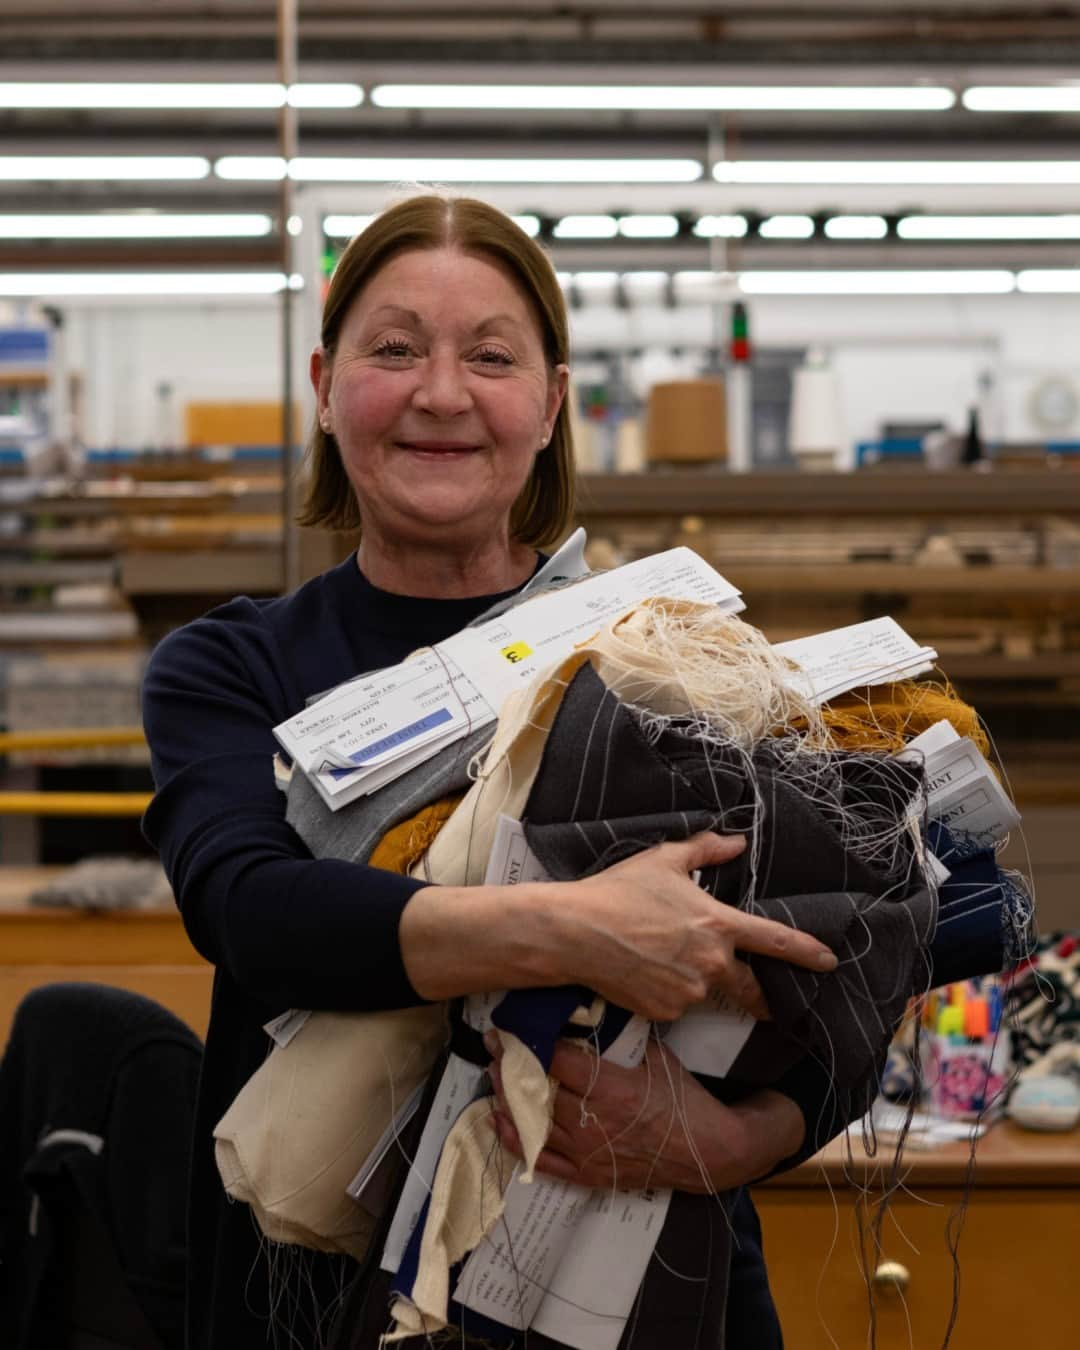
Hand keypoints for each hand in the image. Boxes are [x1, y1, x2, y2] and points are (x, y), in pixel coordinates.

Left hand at [488, 1036, 803, 1191]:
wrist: (709, 1153)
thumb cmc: (685, 1101)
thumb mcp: (659, 1058)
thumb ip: (627, 1039)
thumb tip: (602, 1010)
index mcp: (612, 1088)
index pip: (558, 1062)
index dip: (529, 1045)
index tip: (509, 1029)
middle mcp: (594, 1121)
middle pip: (538, 1092)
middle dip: (510, 1068)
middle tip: (491, 1047)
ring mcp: (588, 1152)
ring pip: (534, 1125)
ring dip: (508, 1100)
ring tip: (492, 1077)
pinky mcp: (589, 1175)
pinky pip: (543, 1161)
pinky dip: (517, 1142)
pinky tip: (500, 1123)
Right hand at [553, 831, 836, 1021]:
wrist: (575, 932)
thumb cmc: (620, 890)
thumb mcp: (663, 860)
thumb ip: (705, 851)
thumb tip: (737, 842)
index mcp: (717, 924)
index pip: (775, 940)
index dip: (807, 952)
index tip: (829, 962)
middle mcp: (711, 962)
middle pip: (751, 988)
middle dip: (763, 997)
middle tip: (766, 1000)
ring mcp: (689, 991)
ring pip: (703, 991)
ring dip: (694, 981)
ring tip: (658, 959)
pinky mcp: (665, 1011)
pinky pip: (675, 1004)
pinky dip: (666, 993)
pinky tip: (642, 974)